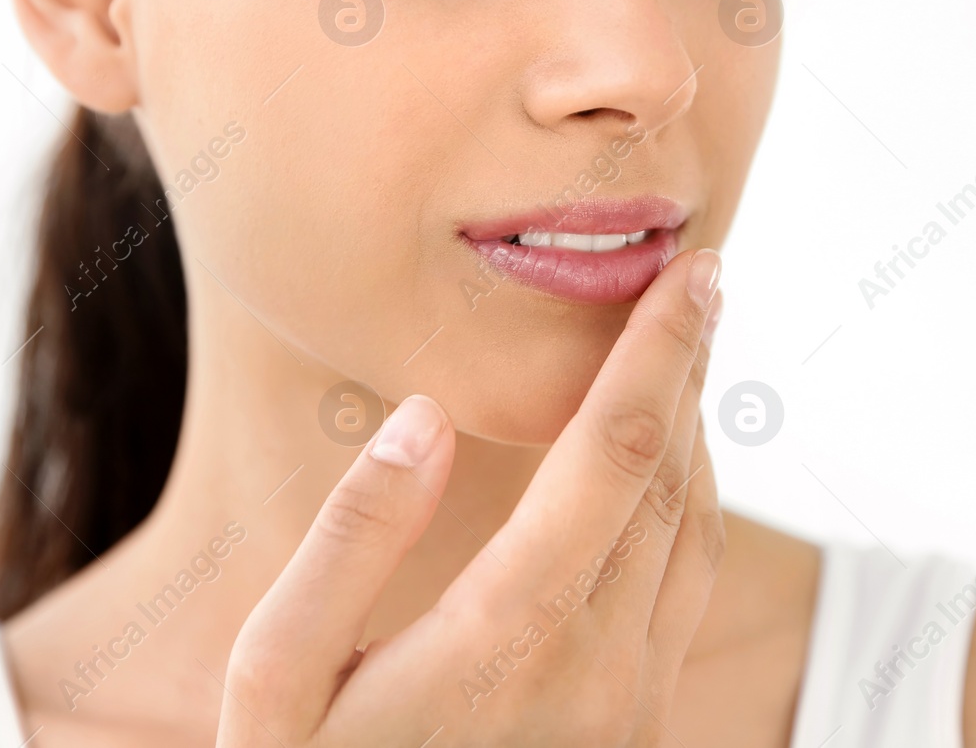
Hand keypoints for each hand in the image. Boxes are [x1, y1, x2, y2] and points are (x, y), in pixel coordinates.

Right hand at [217, 248, 725, 746]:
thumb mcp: (276, 680)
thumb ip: (348, 540)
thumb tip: (421, 417)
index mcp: (509, 633)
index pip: (616, 454)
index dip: (659, 352)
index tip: (691, 274)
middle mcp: (596, 667)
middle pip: (674, 478)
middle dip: (690, 367)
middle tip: (697, 280)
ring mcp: (630, 705)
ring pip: (696, 531)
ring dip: (700, 428)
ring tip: (687, 349)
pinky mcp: (638, 728)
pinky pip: (691, 585)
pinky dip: (692, 501)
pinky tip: (669, 463)